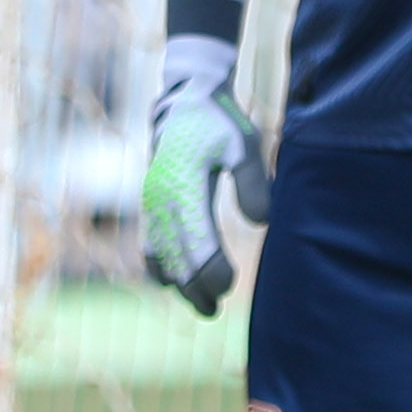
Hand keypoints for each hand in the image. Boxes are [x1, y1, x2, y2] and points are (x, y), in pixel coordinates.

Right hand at [141, 36, 258, 317]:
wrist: (184, 102)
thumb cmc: (220, 124)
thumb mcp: (243, 144)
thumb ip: (253, 183)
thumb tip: (262, 222)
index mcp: (185, 186)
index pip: (196, 242)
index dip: (211, 270)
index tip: (230, 286)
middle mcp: (162, 199)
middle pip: (176, 258)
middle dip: (195, 287)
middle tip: (214, 309)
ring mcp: (151, 203)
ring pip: (159, 256)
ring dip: (178, 283)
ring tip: (201, 305)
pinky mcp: (149, 204)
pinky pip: (148, 244)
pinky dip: (159, 267)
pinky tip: (174, 283)